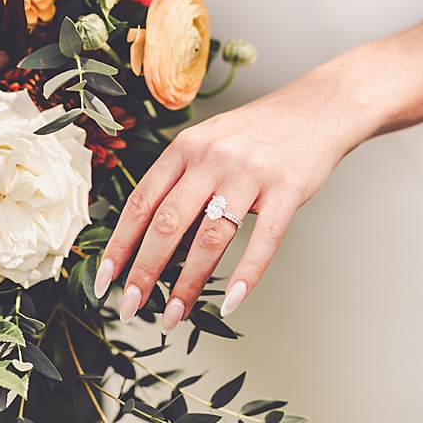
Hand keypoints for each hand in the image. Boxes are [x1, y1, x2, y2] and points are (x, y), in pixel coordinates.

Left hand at [93, 73, 361, 329]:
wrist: (318, 107)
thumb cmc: (256, 132)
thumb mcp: (207, 141)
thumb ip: (179, 179)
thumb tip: (148, 234)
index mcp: (184, 148)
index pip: (141, 202)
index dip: (120, 243)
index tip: (104, 277)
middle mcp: (210, 159)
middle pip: (167, 224)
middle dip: (144, 270)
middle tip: (130, 306)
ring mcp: (249, 174)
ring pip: (210, 238)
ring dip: (188, 283)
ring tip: (172, 315)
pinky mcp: (287, 190)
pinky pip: (264, 240)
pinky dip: (246, 275)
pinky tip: (232, 303)